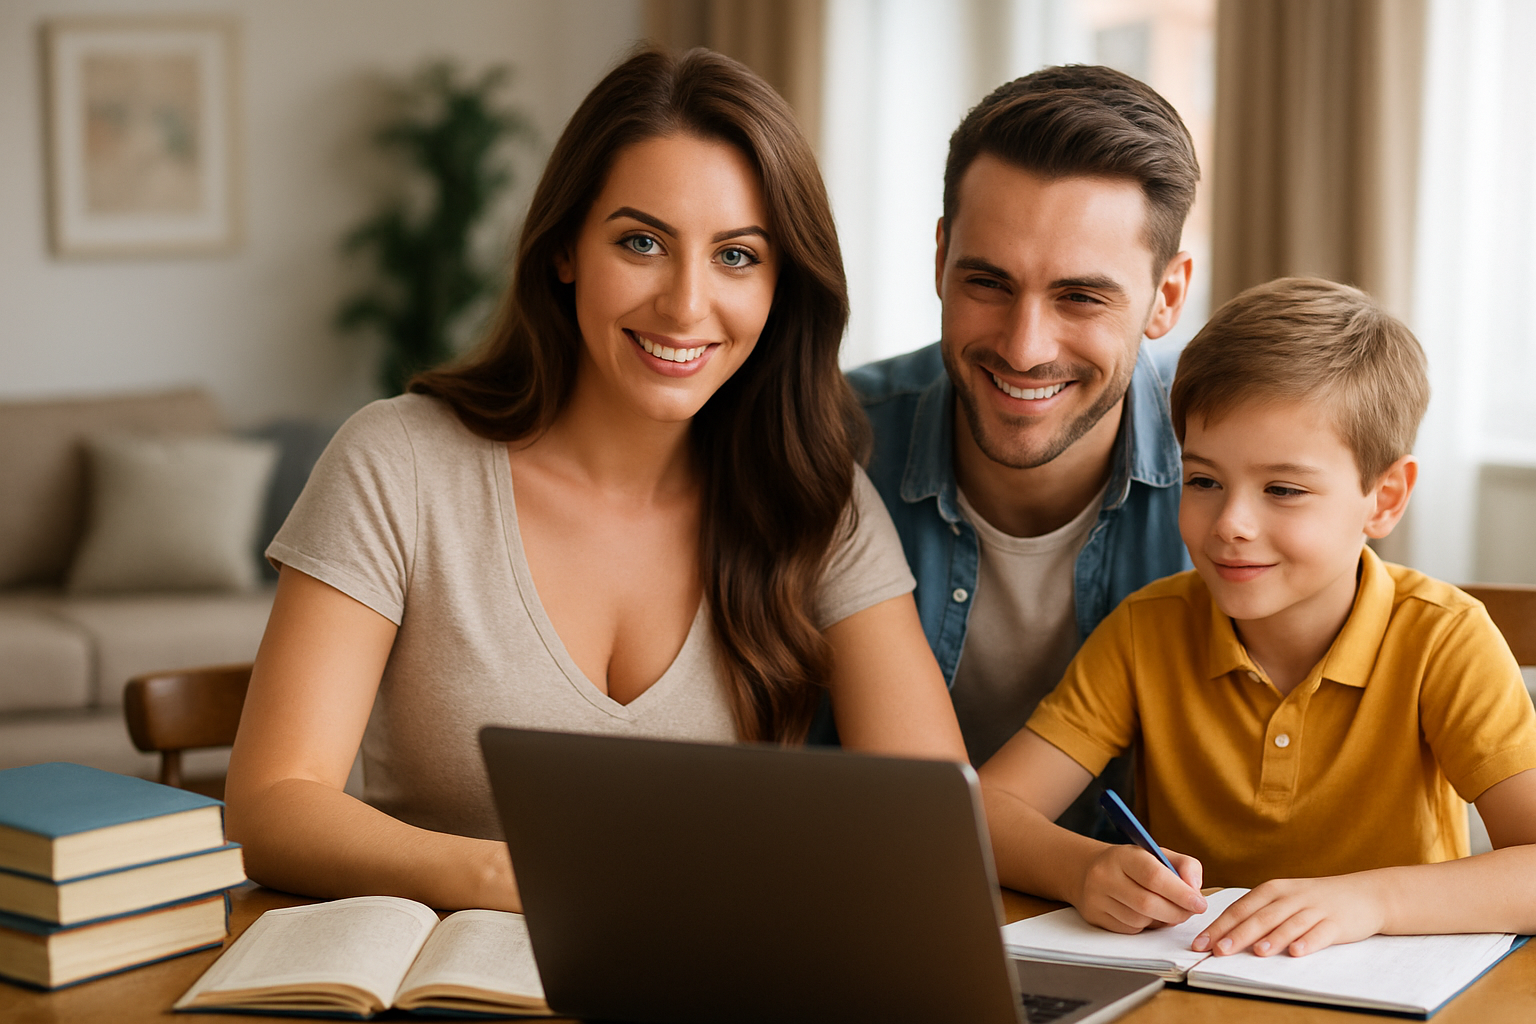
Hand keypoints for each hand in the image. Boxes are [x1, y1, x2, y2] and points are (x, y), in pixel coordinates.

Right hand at [1074, 843, 1205, 932]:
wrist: (1090, 870)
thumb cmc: (1133, 864)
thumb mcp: (1157, 854)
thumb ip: (1185, 865)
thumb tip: (1195, 889)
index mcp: (1122, 855)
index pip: (1153, 876)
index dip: (1180, 893)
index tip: (1199, 903)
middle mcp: (1104, 875)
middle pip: (1147, 903)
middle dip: (1176, 912)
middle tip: (1190, 912)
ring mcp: (1096, 898)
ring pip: (1139, 919)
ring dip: (1161, 920)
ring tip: (1167, 910)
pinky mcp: (1094, 917)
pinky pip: (1129, 929)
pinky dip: (1145, 925)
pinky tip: (1147, 915)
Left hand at [1192, 875, 1386, 956]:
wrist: (1363, 895)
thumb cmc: (1315, 901)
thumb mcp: (1284, 899)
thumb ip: (1259, 914)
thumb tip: (1225, 935)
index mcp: (1272, 890)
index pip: (1240, 908)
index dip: (1219, 925)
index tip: (1201, 942)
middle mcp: (1290, 897)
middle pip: (1260, 917)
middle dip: (1237, 934)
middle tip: (1219, 950)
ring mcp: (1314, 909)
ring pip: (1289, 923)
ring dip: (1271, 938)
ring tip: (1256, 951)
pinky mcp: (1336, 922)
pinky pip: (1320, 933)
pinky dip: (1308, 941)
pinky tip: (1297, 952)